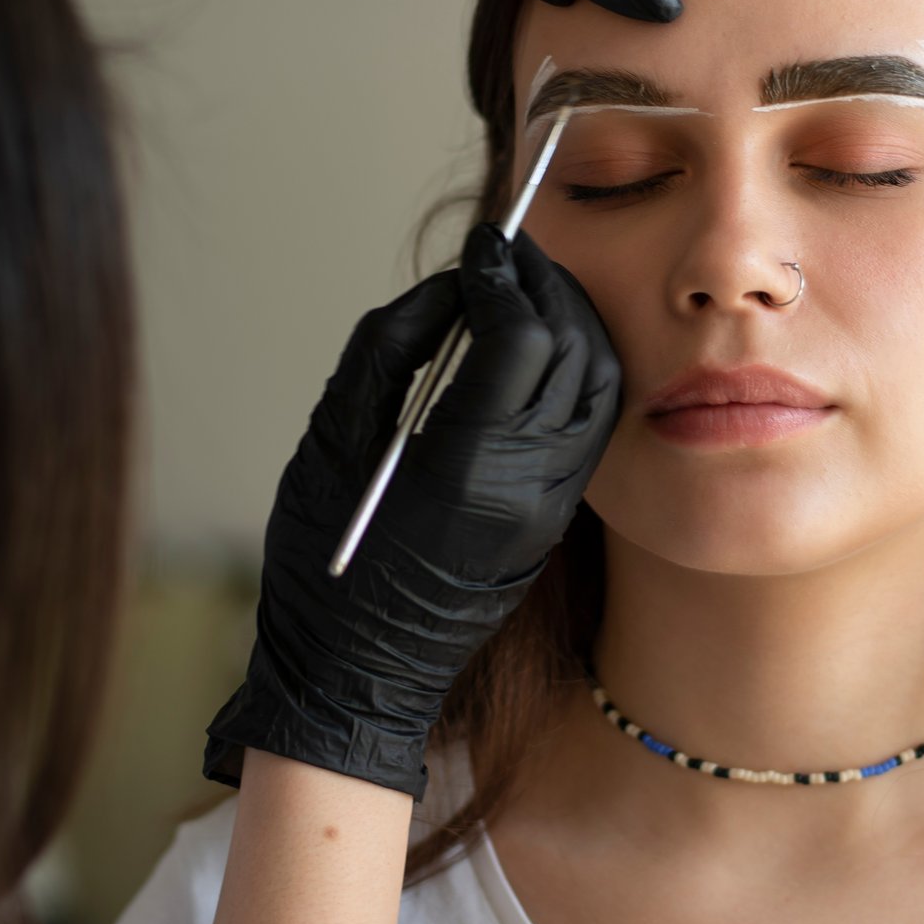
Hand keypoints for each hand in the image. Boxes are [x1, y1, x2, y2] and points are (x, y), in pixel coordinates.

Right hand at [204, 225, 619, 796]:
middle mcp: (527, 486)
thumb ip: (385, 351)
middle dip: (546, 284)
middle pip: (574, 349)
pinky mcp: (557, 519)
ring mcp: (552, 508)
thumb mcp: (330, 444)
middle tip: (507, 252)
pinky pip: (594, 424)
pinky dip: (578, 367)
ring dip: (573, 320)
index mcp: (466, 467)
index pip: (520, 337)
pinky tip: (540, 348)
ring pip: (600, 383)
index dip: (502, 276)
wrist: (358, 677)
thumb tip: (443, 288)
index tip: (479, 246)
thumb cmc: (324, 569)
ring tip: (527, 289)